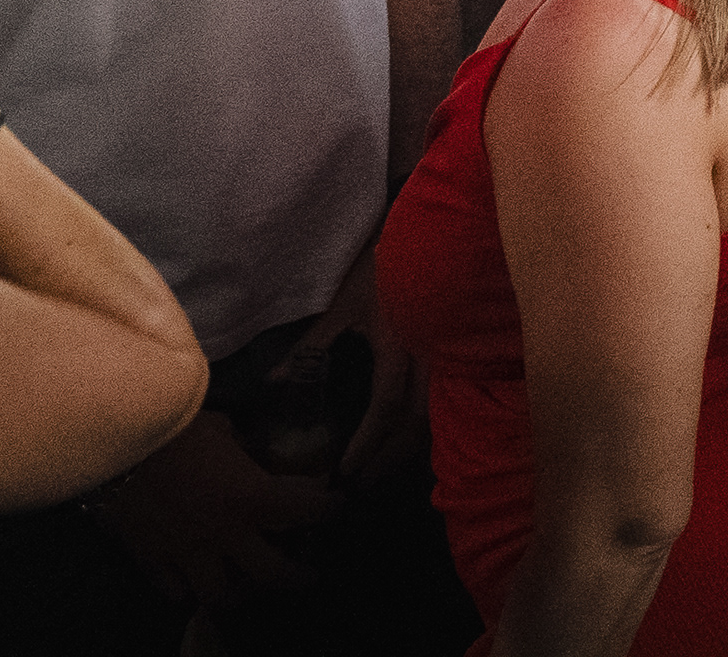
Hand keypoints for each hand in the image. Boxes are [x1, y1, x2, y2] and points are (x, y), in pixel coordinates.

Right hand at [90, 410, 337, 609]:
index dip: (329, 509)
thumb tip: (250, 452)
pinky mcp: (151, 560)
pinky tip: (194, 581)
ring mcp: (187, 554)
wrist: (115, 440)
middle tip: (309, 572)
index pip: (307, 512)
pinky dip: (188, 590)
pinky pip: (175, 592)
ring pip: (222, 596)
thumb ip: (242, 449)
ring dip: (240, 592)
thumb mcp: (222, 428)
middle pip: (273, 576)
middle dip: (298, 577)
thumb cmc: (174, 426)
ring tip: (246, 583)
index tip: (338, 506)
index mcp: (251, 497)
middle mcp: (225, 534)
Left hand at [289, 244, 426, 480]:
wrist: (428, 240)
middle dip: (388, 460)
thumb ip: (313, 347)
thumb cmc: (381, 271)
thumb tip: (276, 381)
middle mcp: (428, 360)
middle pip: (416, 425)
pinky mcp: (451, 359)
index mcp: (399, 347)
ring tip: (378, 474)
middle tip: (358, 486)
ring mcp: (445, 360)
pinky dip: (422, 433)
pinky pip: (441, 407)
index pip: (386, 406)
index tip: (343, 470)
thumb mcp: (342, 309)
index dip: (367, 441)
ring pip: (433, 420)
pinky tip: (406, 448)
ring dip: (407, 452)